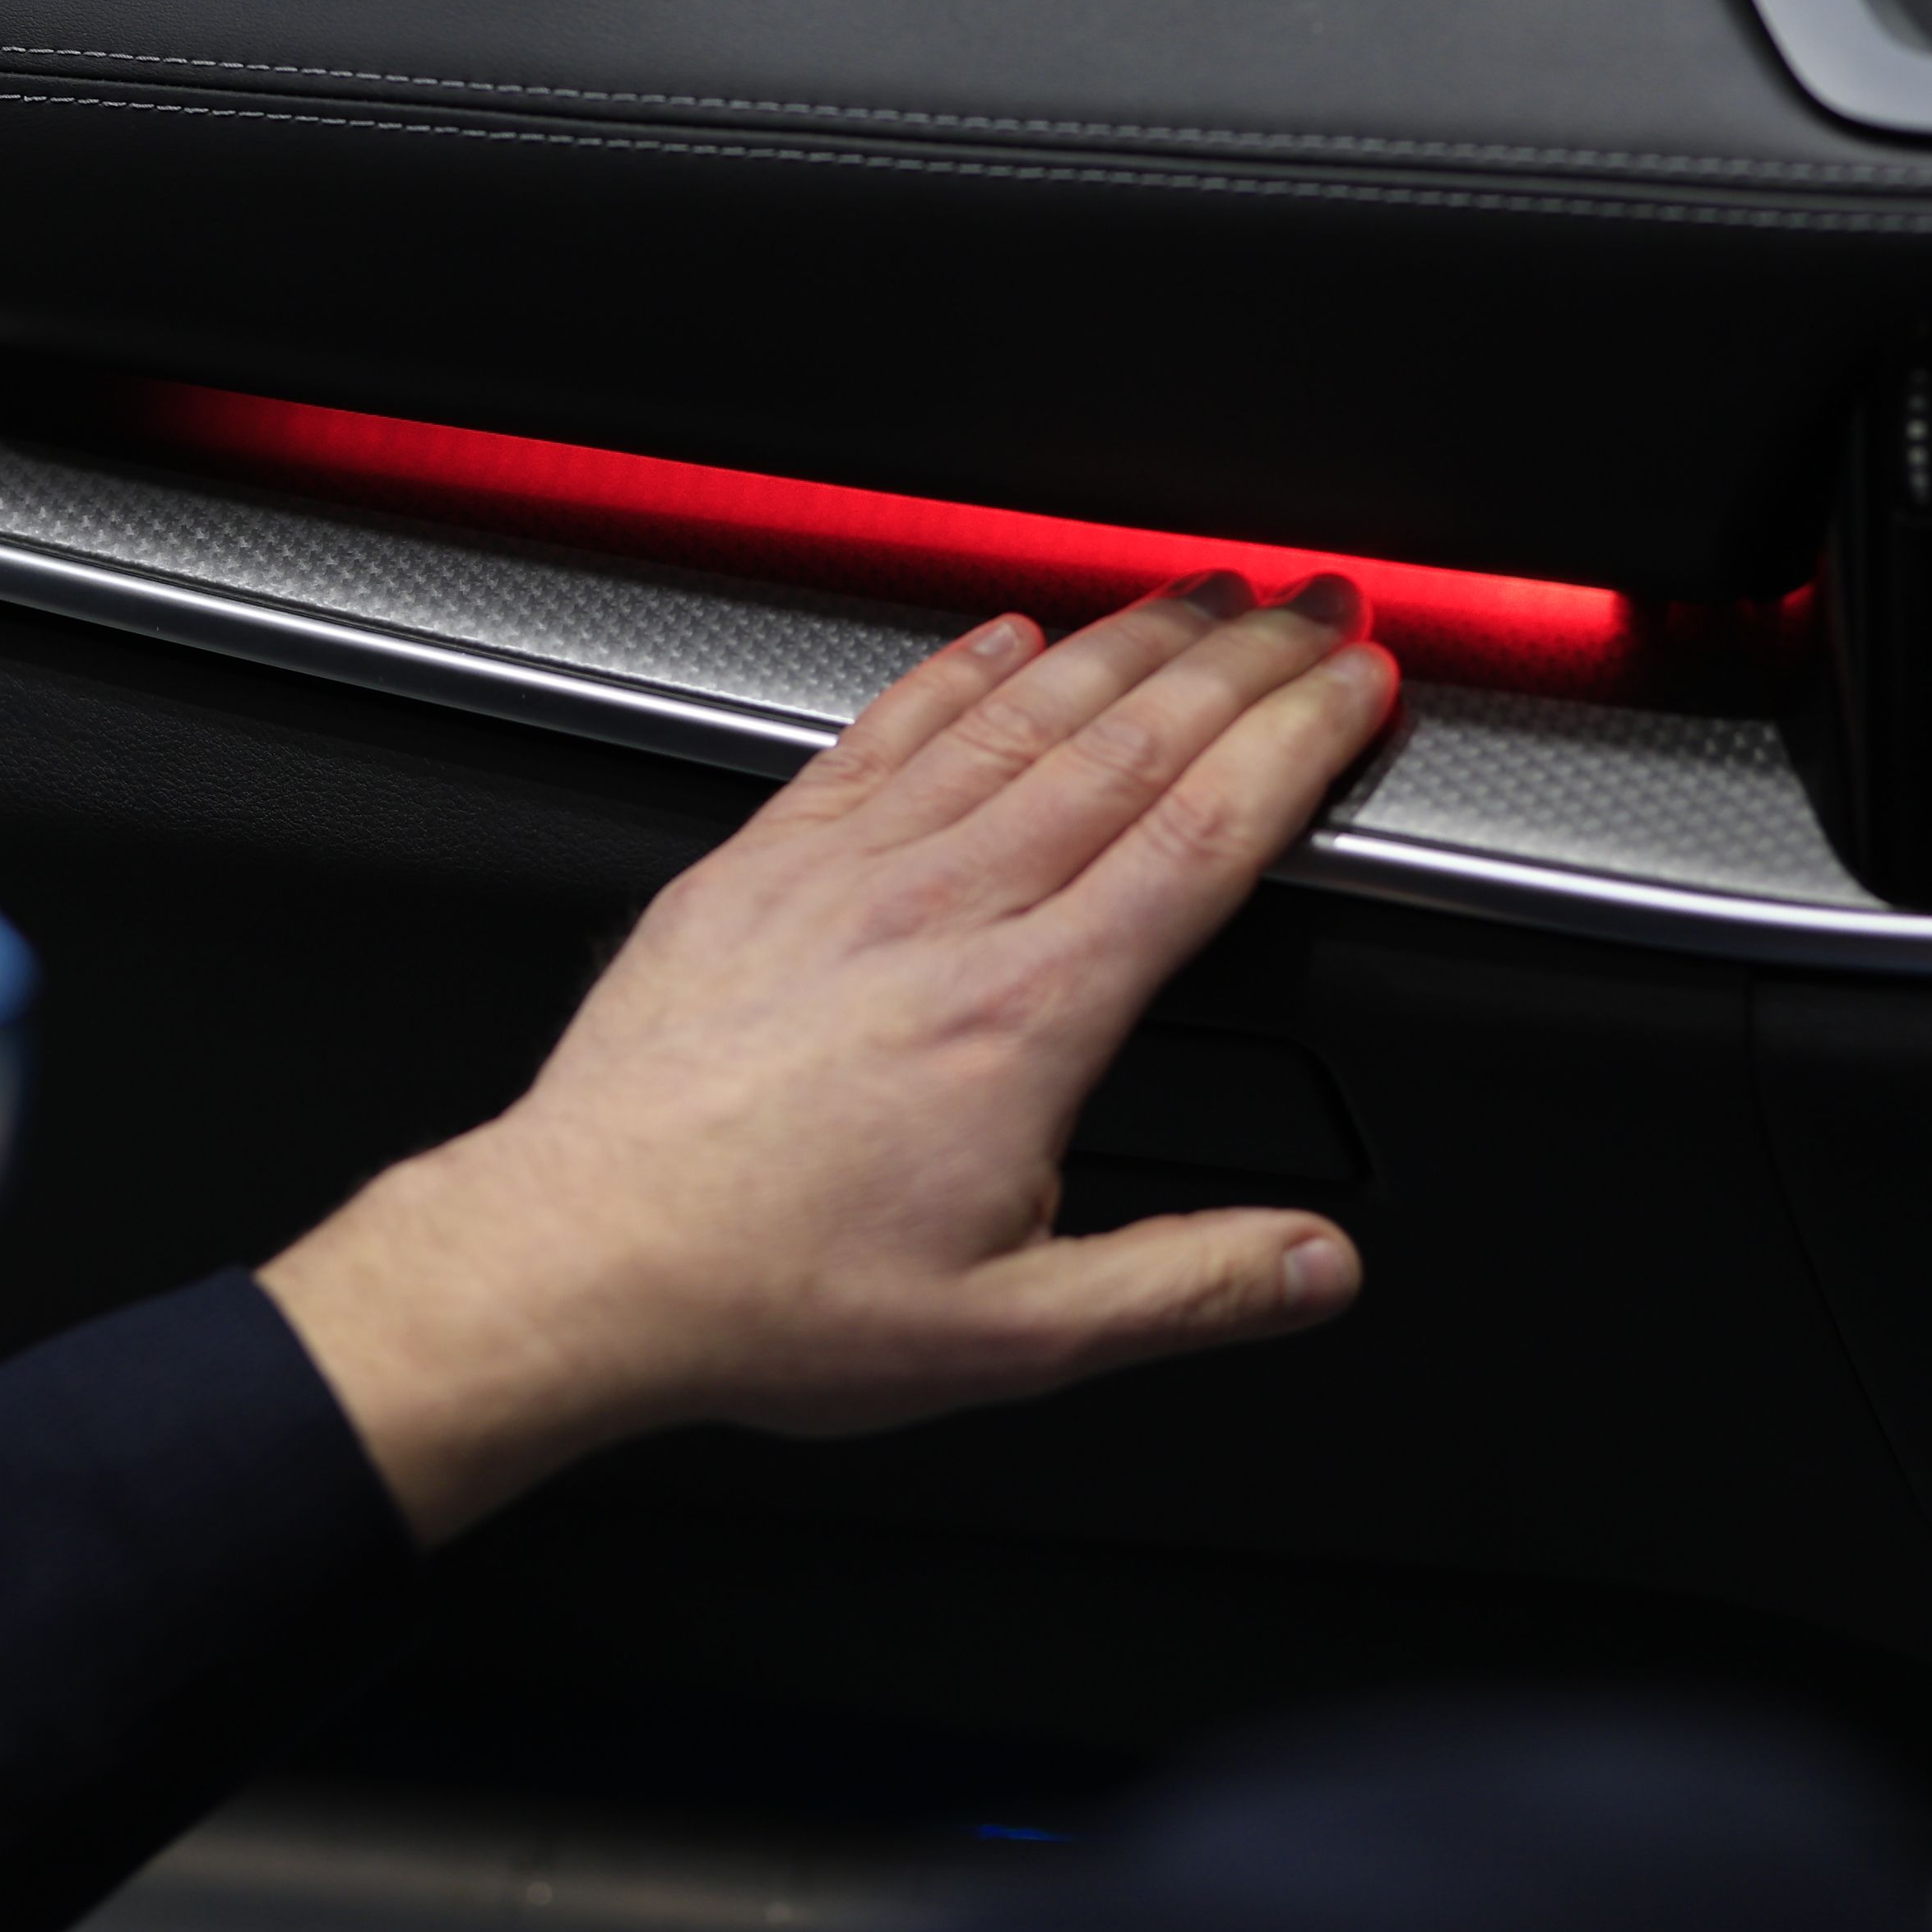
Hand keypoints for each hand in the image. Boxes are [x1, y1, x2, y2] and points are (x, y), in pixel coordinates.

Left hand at [257, 574, 1400, 1540]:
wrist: (574, 1258)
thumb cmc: (762, 1293)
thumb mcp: (1010, 1338)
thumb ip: (1184, 1287)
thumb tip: (1318, 1265)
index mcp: (1025, 1016)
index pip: (1203, 836)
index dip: (1299, 744)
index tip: (1358, 688)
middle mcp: (944, 914)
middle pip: (1131, 742)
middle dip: (1246, 660)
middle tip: (1319, 606)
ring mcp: (847, 871)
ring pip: (1019, 714)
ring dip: (1126, 637)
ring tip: (1203, 593)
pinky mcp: (762, 859)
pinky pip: (882, 728)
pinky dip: (959, 667)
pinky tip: (1006, 631)